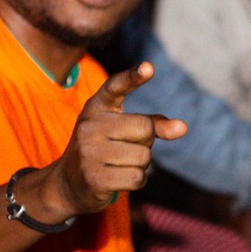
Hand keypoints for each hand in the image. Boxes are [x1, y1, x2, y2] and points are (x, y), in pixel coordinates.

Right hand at [33, 63, 188, 221]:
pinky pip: (138, 178)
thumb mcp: (122, 130)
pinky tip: (117, 179)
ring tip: (117, 164)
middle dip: (146, 142)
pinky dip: (135, 181)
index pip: (116, 87)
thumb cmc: (103, 150)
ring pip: (144, 157)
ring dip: (140, 165)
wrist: (68, 184)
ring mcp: (89, 152)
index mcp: (96, 107)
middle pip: (145, 129)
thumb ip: (152, 124)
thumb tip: (183, 127)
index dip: (133, 77)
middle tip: (124, 148)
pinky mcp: (94, 178)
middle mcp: (89, 126)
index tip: (149, 67)